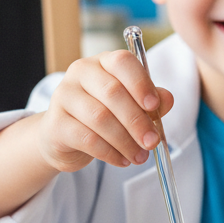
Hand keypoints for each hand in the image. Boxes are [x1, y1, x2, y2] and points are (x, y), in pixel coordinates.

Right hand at [36, 50, 173, 172]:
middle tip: (152, 142)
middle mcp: (80, 73)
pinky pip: (87, 139)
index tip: (154, 105)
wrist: (63, 137)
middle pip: (112, 92)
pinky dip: (110, 153)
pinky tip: (122, 161)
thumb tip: (167, 99)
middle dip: (137, 120)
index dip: (140, 83)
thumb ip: (150, 100)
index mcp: (103, 62)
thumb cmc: (103, 115)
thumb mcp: (129, 105)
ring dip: (125, 141)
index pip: (122, 62)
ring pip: (100, 118)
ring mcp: (64, 96)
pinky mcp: (56, 124)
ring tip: (140, 157)